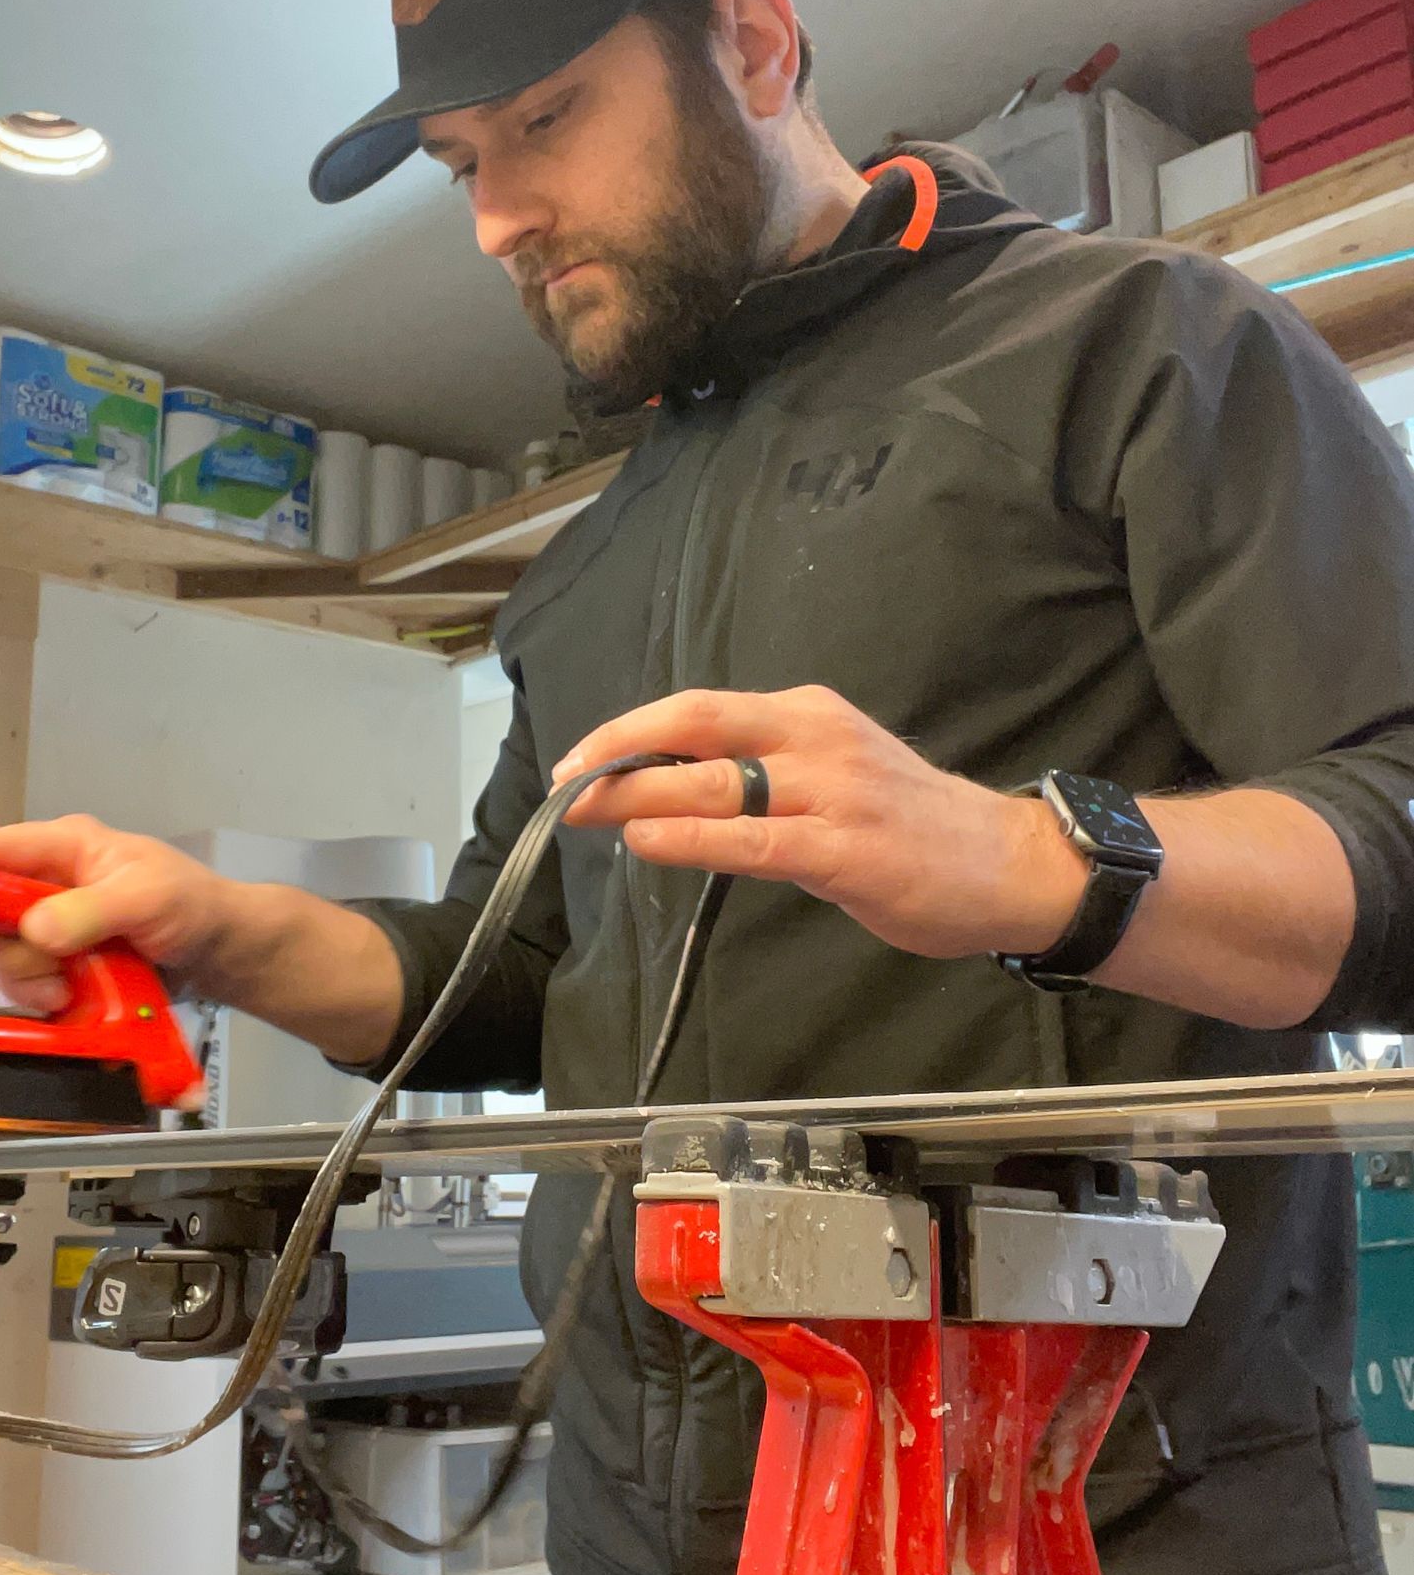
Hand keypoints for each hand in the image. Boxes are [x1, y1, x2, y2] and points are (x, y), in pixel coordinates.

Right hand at [0, 816, 235, 1012]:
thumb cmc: (191, 904)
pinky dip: (44, 1003)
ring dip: (31, 985)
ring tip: (77, 989)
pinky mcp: (53, 966)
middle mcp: (39, 885)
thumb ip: (92, 911)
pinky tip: (78, 1002)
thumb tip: (36, 930)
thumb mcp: (150, 898)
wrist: (218, 950)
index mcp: (56, 849)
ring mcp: (44, 927)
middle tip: (54, 974)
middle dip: (10, 956)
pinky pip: (21, 989)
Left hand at [554, 686, 1087, 959]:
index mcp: (808, 713)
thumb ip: (764, 777)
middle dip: (617, 750)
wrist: (1010, 865)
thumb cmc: (914, 825)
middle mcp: (815, 738)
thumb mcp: (835, 773)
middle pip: (695, 727)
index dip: (629, 729)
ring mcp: (832, 791)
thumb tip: (673, 793)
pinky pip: (749, 839)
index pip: (700, 709)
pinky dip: (688, 838)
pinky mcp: (845, 849)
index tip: (579, 757)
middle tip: (563, 780)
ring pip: (714, 782)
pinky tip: (646, 842)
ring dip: (636, 796)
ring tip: (583, 810)